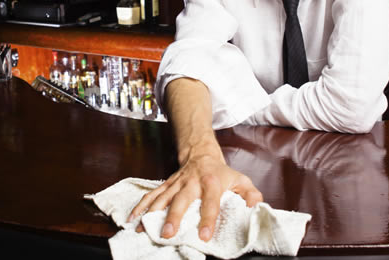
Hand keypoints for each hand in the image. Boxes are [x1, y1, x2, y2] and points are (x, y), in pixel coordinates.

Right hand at [127, 153, 262, 241]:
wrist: (201, 153)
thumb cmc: (222, 172)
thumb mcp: (241, 180)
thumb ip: (250, 194)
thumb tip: (255, 207)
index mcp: (212, 182)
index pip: (210, 201)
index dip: (208, 218)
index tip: (204, 235)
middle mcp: (191, 182)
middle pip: (181, 200)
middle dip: (174, 217)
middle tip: (168, 233)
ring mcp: (176, 184)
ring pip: (162, 198)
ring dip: (152, 213)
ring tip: (143, 229)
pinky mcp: (166, 185)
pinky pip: (151, 195)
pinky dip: (140, 206)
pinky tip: (133, 219)